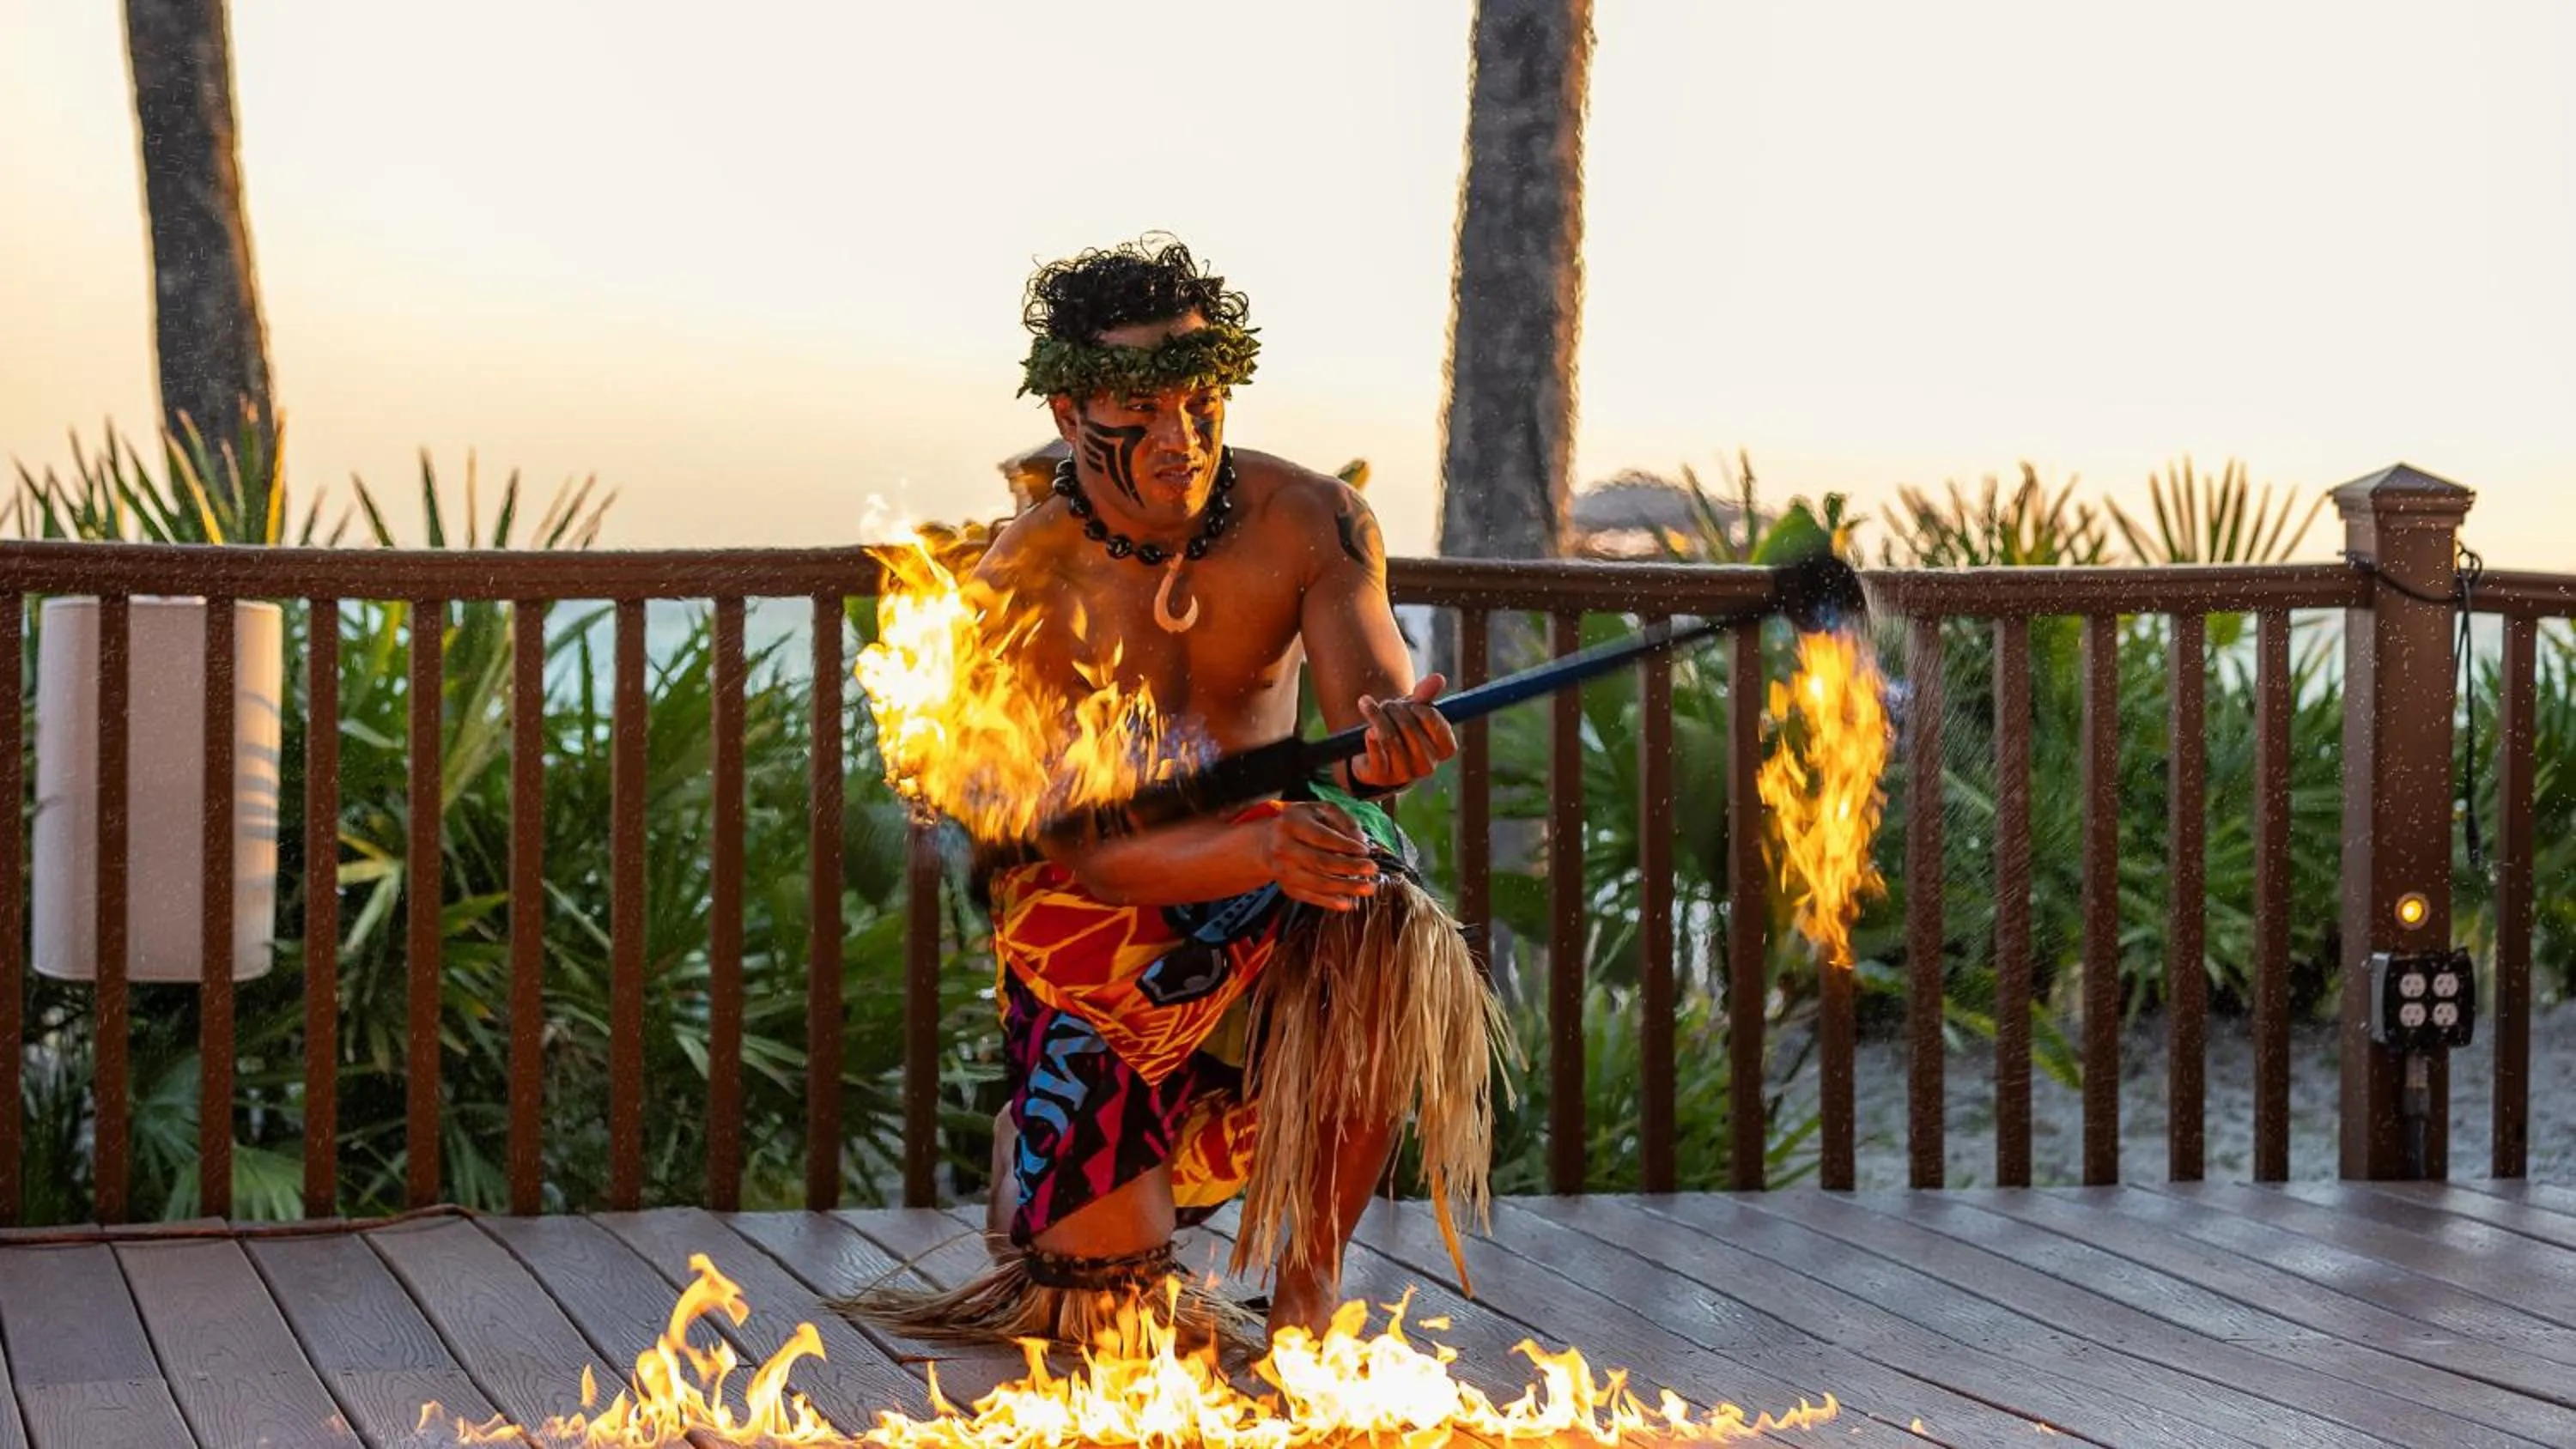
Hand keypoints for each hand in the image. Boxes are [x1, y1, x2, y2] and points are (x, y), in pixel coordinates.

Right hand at [1255, 803, 1380, 910]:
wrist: (1265, 841)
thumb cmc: (1300, 822)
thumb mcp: (1319, 810)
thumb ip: (1343, 820)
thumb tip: (1361, 841)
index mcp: (1291, 824)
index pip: (1322, 837)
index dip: (1345, 846)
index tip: (1365, 851)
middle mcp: (1283, 847)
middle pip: (1320, 862)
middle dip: (1350, 868)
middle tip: (1372, 870)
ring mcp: (1282, 870)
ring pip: (1317, 882)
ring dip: (1345, 887)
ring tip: (1368, 888)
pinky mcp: (1285, 886)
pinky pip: (1309, 897)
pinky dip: (1329, 902)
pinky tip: (1348, 903)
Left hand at [1349, 673, 1455, 792]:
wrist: (1374, 754)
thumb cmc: (1400, 728)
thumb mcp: (1413, 711)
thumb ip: (1425, 695)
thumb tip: (1439, 678)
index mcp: (1442, 751)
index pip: (1441, 730)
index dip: (1426, 714)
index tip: (1414, 705)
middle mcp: (1427, 766)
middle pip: (1410, 729)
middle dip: (1395, 710)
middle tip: (1386, 704)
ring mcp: (1404, 774)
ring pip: (1390, 739)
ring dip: (1378, 717)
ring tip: (1369, 707)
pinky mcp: (1381, 777)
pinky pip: (1376, 754)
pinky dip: (1371, 738)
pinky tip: (1367, 730)